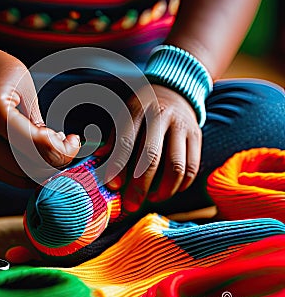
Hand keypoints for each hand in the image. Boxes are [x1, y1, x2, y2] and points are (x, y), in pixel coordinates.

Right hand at [0, 46, 80, 185]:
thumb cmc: (0, 74)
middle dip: (58, 159)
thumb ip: (38, 121)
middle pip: (33, 167)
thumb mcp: (25, 87)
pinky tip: (37, 151)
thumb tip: (57, 149)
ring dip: (46, 165)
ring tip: (50, 142)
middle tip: (66, 141)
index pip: (38, 147)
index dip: (64, 149)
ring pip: (26, 178)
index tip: (74, 139)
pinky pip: (16, 179)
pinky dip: (33, 170)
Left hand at [106, 84, 201, 211]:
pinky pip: (192, 168)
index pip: (126, 141)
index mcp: (138, 109)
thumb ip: (113, 137)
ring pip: (176, 166)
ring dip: (163, 190)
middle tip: (130, 205)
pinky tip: (167, 191)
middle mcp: (161, 116)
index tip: (112, 186)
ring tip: (151, 199)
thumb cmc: (142, 109)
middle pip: (151, 157)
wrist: (174, 91)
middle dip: (140, 186)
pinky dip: (181, 186)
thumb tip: (99, 161)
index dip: (118, 166)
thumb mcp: (123, 114)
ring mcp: (182, 126)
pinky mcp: (197, 135)